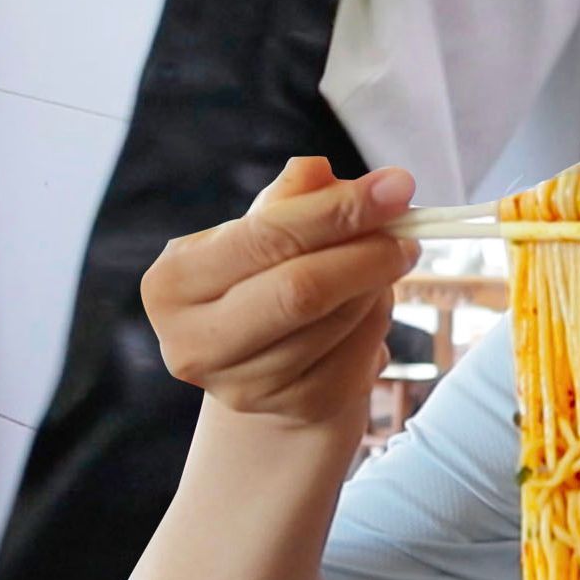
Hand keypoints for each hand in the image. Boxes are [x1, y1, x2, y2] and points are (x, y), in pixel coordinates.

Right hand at [142, 159, 419, 430]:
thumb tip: (318, 170)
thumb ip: (286, 200)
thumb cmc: (257, 282)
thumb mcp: (257, 235)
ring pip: (337, 322)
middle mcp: (194, 343)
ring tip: (385, 261)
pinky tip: (372, 304)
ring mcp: (243, 387)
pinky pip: (358, 354)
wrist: (260, 366)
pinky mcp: (293, 409)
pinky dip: (378, 320)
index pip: (264, 238)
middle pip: (300, 290)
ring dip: (376, 285)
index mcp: (172, 284)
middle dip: (366, 252)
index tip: (397, 186)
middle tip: (408, 232)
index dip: (335, 210)